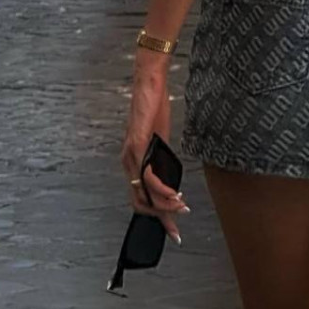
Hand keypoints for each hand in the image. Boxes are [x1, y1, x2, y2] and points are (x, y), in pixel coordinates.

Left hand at [121, 53, 187, 241]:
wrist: (149, 82)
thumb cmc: (154, 106)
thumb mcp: (160, 137)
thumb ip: (161, 156)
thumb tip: (170, 175)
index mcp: (132, 161)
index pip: (141, 196)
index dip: (156, 214)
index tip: (172, 226)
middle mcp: (128, 161)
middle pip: (140, 202)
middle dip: (161, 218)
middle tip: (177, 226)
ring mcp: (131, 155)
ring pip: (144, 194)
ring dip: (164, 205)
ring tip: (180, 207)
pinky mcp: (137, 145)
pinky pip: (147, 176)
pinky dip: (161, 189)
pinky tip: (174, 192)